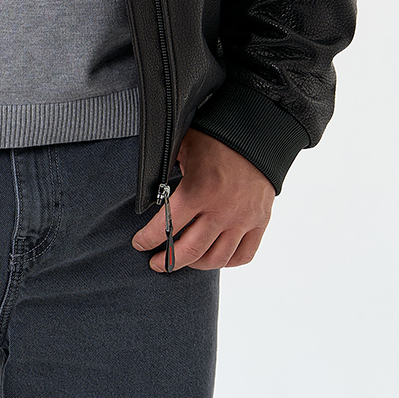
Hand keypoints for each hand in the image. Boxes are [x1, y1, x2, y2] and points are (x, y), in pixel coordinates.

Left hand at [131, 128, 274, 271]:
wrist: (256, 132)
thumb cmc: (216, 137)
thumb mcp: (183, 146)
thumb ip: (166, 170)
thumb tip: (147, 189)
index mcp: (198, 190)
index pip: (167, 226)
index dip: (149, 239)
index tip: (139, 244)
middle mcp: (221, 211)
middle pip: (190, 251)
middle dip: (168, 260)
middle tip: (157, 262)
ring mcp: (242, 219)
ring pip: (216, 259)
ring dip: (196, 265)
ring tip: (184, 261)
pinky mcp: (259, 222)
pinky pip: (243, 255)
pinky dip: (227, 262)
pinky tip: (214, 257)